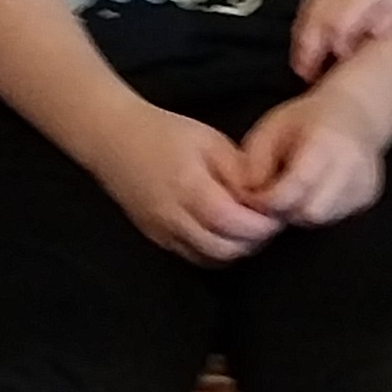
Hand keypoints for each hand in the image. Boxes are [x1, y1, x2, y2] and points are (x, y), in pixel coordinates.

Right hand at [91, 105, 279, 264]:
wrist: (113, 140)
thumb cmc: (164, 133)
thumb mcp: (210, 141)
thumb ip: (239, 171)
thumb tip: (265, 196)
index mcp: (188, 186)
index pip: (233, 221)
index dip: (261, 224)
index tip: (278, 212)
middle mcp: (172, 215)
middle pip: (224, 248)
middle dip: (254, 240)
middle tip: (269, 222)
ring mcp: (161, 231)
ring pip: (210, 258)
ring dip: (236, 248)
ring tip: (250, 227)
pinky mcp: (156, 238)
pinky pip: (193, 257)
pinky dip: (216, 252)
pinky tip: (226, 234)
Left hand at [238, 84, 391, 226]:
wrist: (353, 113)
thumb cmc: (305, 119)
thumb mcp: (271, 128)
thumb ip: (255, 162)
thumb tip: (249, 196)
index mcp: (327, 139)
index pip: (297, 185)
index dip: (269, 199)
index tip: (255, 195)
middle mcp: (353, 162)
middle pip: (311, 211)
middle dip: (286, 210)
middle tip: (273, 194)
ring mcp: (365, 181)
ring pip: (323, 219)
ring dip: (300, 211)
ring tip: (293, 188)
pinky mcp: (369, 195)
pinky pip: (335, 216)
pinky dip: (317, 208)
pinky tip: (312, 189)